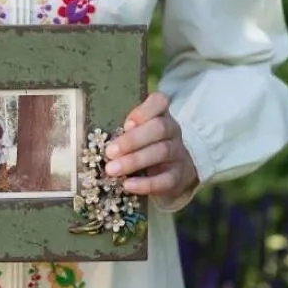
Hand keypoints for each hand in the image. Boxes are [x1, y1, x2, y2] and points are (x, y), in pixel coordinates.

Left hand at [104, 92, 197, 206]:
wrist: (173, 171)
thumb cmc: (146, 145)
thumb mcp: (138, 132)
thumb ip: (127, 129)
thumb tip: (111, 134)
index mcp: (160, 115)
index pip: (159, 101)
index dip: (143, 111)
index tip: (126, 124)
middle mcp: (172, 131)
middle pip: (159, 128)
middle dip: (132, 140)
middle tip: (110, 152)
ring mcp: (178, 153)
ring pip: (161, 152)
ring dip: (134, 161)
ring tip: (112, 170)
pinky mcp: (178, 177)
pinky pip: (165, 180)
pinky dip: (145, 184)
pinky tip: (127, 185)